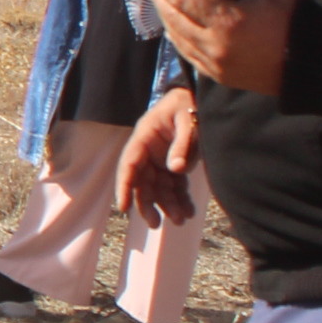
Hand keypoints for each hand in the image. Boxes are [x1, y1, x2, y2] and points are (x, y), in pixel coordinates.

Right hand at [115, 88, 200, 223]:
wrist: (198, 98)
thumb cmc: (188, 105)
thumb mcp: (187, 120)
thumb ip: (182, 144)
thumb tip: (176, 169)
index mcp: (143, 137)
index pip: (129, 165)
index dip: (124, 187)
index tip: (122, 207)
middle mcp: (148, 152)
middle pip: (143, 182)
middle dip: (148, 204)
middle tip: (155, 223)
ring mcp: (160, 159)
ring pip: (159, 187)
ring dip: (168, 205)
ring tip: (181, 220)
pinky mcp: (174, 164)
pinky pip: (175, 185)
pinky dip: (181, 199)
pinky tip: (189, 211)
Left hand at [149, 0, 293, 95]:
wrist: (312, 63)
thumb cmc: (294, 22)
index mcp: (226, 21)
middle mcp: (213, 45)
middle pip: (173, 18)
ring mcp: (213, 64)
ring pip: (177, 38)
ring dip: (165, 17)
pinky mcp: (218, 76)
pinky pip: (188, 54)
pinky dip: (177, 38)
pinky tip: (173, 26)